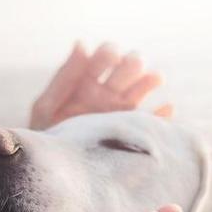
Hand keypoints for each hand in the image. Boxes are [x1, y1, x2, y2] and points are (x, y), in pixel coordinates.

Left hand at [30, 42, 171, 129]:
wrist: (55, 168)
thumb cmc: (46, 136)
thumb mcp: (47, 106)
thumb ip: (65, 77)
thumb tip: (82, 43)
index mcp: (87, 80)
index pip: (106, 55)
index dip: (110, 52)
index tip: (110, 58)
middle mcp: (108, 92)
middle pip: (129, 65)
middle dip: (132, 62)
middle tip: (127, 71)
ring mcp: (122, 110)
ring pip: (145, 86)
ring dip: (150, 79)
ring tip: (153, 79)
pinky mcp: (133, 131)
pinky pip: (155, 121)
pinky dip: (162, 114)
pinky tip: (165, 108)